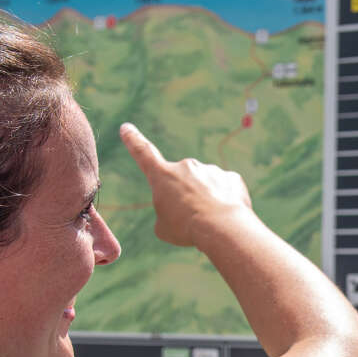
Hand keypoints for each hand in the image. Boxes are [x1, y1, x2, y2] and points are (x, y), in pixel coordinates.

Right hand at [119, 121, 253, 248]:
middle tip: (191, 219)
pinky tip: (226, 216)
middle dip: (186, 199)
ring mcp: (210, 170)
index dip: (133, 140)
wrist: (221, 226)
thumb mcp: (164, 228)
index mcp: (162, 176)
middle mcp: (186, 167)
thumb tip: (180, 209)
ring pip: (206, 188)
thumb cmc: (186, 229)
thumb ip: (168, 213)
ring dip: (206, 202)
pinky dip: (225, 203)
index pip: (143, 153)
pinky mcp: (231, 178)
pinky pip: (225, 191)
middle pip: (182, 183)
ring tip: (210, 221)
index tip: (126, 127)